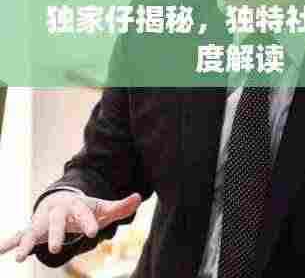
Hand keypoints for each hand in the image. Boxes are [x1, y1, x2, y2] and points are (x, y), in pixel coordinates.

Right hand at [0, 190, 141, 261]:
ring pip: (34, 230)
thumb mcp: (103, 208)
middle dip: (56, 234)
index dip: (89, 221)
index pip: (84, 213)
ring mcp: (43, 220)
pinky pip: (19, 234)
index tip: (93, 232)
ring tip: (20, 256)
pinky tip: (1, 250)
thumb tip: (139, 197)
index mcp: (78, 206)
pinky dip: (10, 241)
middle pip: (57, 222)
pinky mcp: (32, 229)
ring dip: (27, 242)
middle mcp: (59, 212)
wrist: (62, 201)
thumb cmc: (86, 208)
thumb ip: (121, 206)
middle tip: (56, 250)